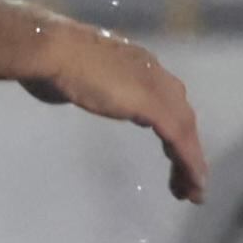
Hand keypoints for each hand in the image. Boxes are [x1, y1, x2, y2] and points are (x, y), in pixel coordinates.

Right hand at [23, 25, 208, 202]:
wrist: (52, 50)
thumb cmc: (49, 60)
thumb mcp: (70, 74)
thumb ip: (78, 83)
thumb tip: (67, 87)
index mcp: (135, 65)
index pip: (163, 100)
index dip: (170, 127)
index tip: (167, 153)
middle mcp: (153, 74)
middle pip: (182, 116)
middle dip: (186, 148)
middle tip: (186, 179)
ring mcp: (156, 89)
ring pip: (186, 129)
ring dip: (192, 162)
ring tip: (192, 192)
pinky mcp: (154, 106)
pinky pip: (179, 139)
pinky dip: (189, 162)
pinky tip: (192, 184)